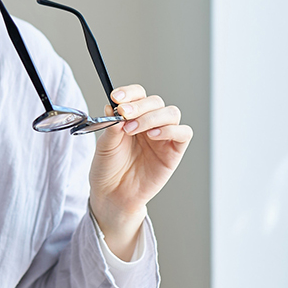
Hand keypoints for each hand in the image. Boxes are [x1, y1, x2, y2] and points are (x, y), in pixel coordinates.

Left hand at [87, 84, 191, 259]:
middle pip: (155, 101)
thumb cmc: (107, 169)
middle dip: (139, 105)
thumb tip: (112, 106)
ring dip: (152, 117)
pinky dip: (171, 130)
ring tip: (133, 129)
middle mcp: (148, 124)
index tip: (116, 97)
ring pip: (171, 113)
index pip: (137, 95)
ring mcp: (163, 137)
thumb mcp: (104, 144)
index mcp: (131, 117)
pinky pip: (183, 133)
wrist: (112, 194)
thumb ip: (111, 125)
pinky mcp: (174, 151)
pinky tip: (153, 136)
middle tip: (124, 114)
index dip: (129, 92)